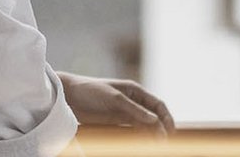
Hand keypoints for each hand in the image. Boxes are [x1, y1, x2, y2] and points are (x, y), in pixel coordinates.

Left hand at [57, 72, 175, 137]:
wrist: (69, 96)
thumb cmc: (91, 91)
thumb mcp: (114, 98)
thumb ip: (134, 110)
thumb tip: (154, 121)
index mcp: (135, 91)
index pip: (158, 105)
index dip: (167, 118)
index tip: (171, 132)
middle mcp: (133, 102)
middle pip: (154, 118)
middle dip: (161, 130)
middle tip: (163, 144)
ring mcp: (124, 113)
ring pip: (144, 127)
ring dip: (151, 136)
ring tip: (155, 148)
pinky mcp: (115, 123)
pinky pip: (131, 132)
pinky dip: (138, 138)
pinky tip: (141, 145)